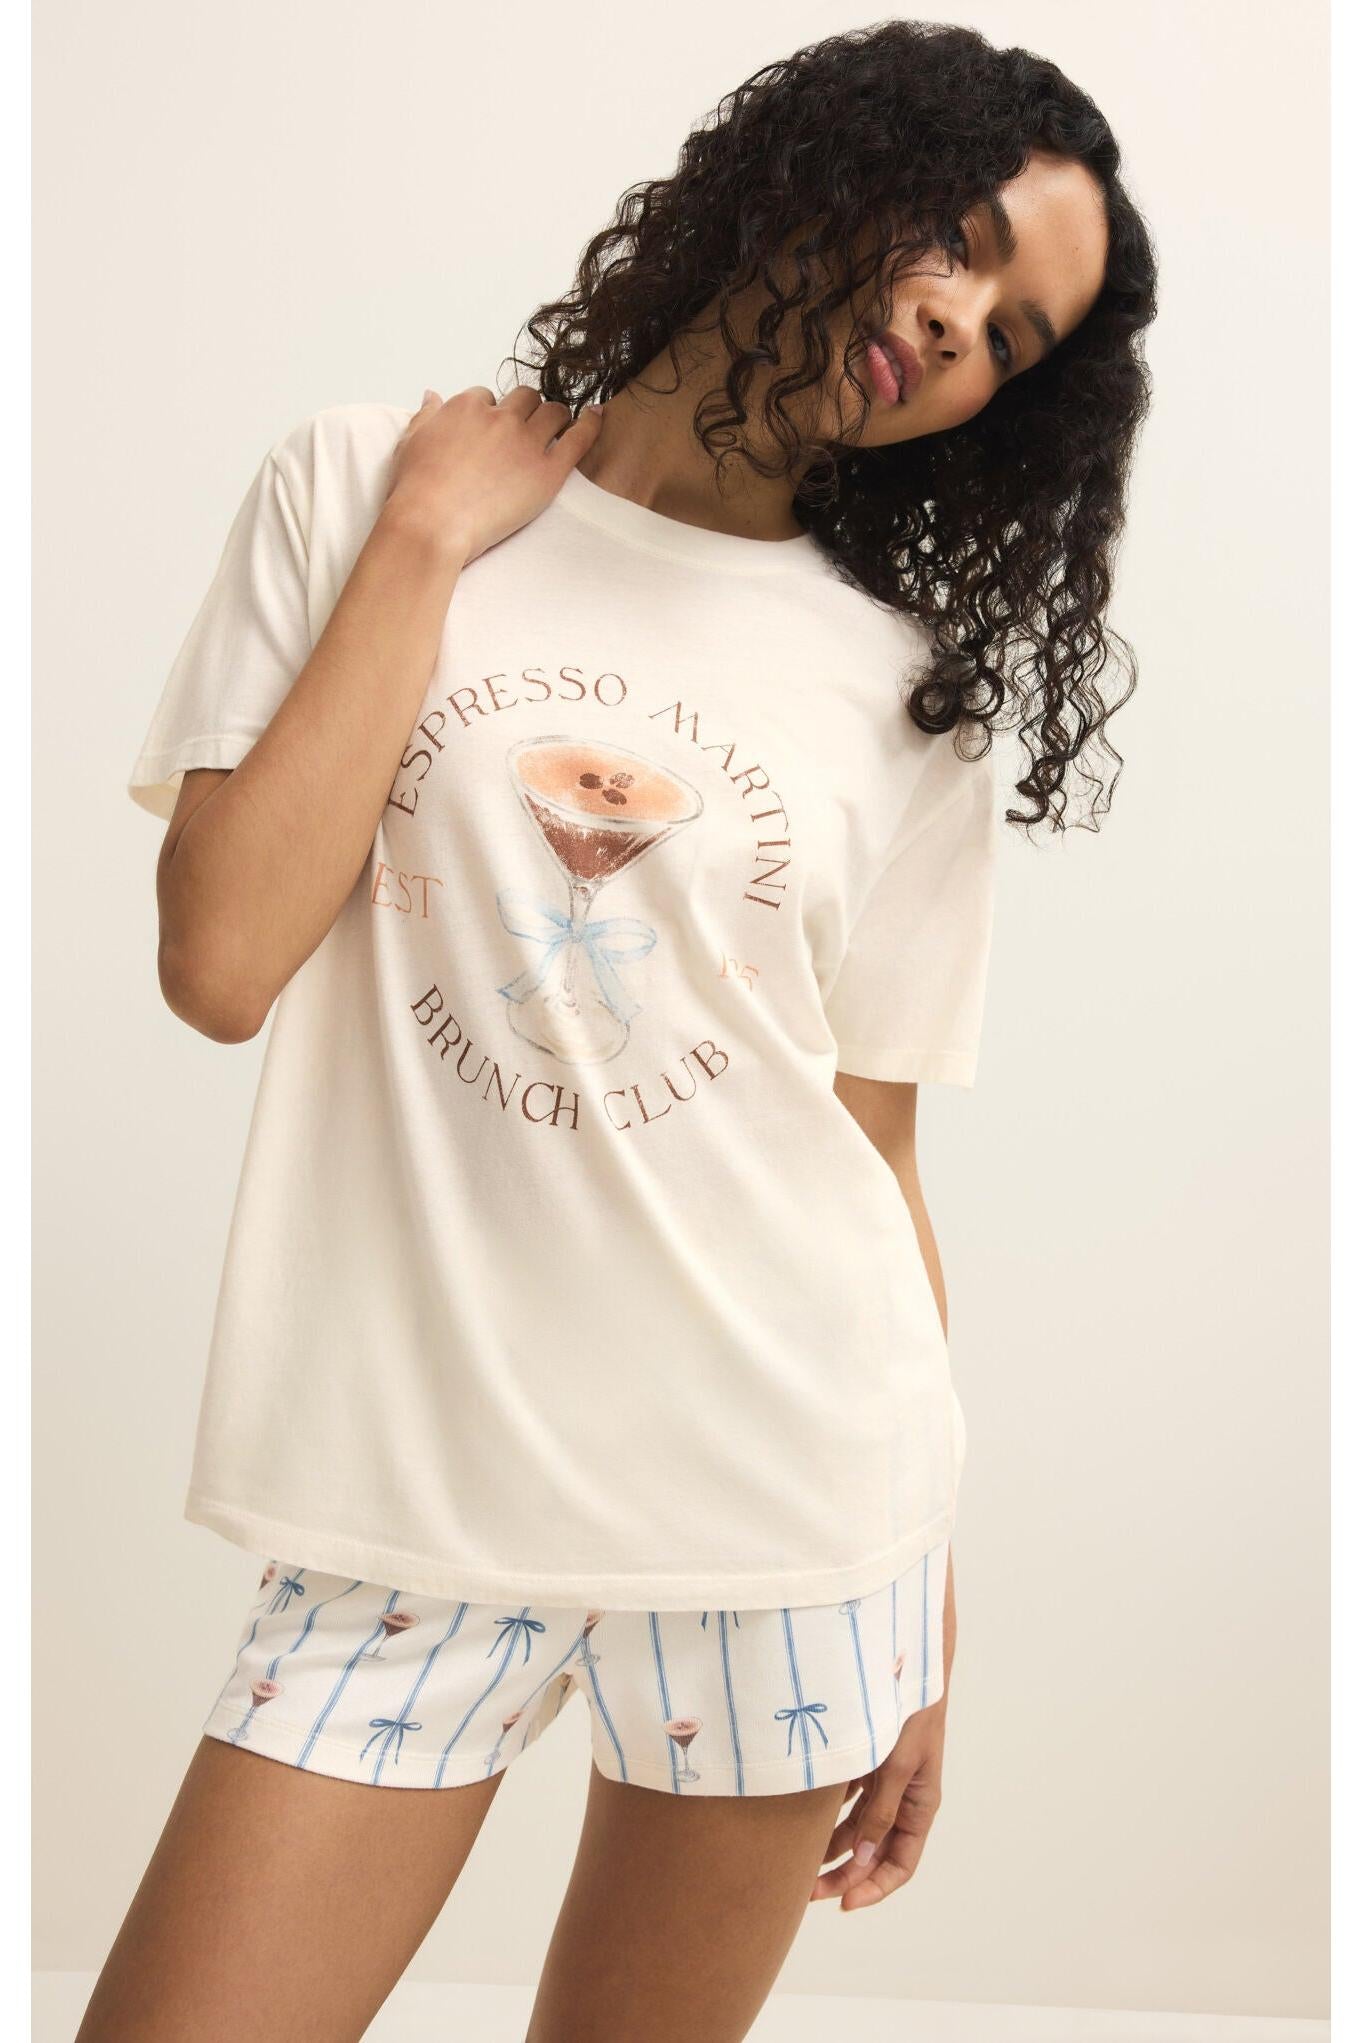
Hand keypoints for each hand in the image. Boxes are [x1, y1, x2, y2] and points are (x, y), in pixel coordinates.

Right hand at [383, 384, 603, 565]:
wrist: (432, 524)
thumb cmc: (416, 490)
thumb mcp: (411, 442)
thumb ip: (426, 416)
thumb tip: (432, 395)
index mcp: (466, 408)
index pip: (488, 397)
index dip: (493, 414)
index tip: (493, 432)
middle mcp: (500, 418)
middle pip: (525, 398)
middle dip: (526, 411)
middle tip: (526, 431)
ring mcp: (526, 442)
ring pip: (554, 411)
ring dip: (554, 418)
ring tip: (556, 431)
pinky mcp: (548, 471)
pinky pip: (579, 437)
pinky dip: (591, 423)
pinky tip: (598, 415)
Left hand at [809, 1696, 947, 1909]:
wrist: (907, 1663)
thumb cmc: (909, 1713)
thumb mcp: (896, 1766)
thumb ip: (881, 1811)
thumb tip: (864, 1856)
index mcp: (919, 1806)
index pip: (900, 1864)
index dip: (874, 1888)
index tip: (844, 1903)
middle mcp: (902, 1799)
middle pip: (873, 1852)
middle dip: (844, 1874)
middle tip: (807, 1891)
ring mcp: (884, 1782)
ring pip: (857, 1828)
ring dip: (831, 1848)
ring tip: (798, 1865)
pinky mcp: (868, 1763)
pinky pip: (846, 1800)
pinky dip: (827, 1815)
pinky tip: (801, 1824)